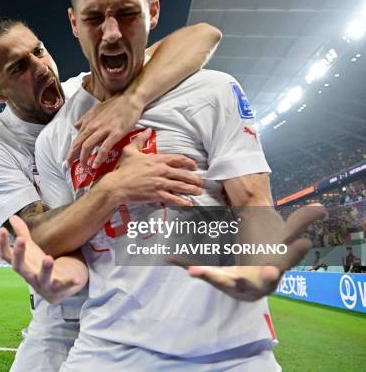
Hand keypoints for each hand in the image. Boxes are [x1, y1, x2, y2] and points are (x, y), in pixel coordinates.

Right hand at [0, 216, 84, 303]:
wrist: (55, 291)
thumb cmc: (39, 266)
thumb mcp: (31, 249)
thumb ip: (22, 234)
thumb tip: (12, 217)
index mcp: (22, 265)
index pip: (7, 256)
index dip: (2, 244)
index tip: (2, 229)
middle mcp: (29, 275)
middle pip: (19, 267)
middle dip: (19, 254)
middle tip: (20, 239)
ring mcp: (42, 284)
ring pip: (41, 278)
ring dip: (45, 269)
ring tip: (48, 258)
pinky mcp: (57, 289)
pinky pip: (63, 287)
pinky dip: (69, 283)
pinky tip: (77, 279)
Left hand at [66, 92, 142, 169]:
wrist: (130, 100)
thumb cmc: (115, 105)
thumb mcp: (96, 109)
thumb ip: (86, 118)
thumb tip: (76, 125)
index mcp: (89, 121)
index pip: (77, 138)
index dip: (72, 149)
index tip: (69, 158)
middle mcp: (93, 126)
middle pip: (79, 143)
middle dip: (73, 155)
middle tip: (70, 165)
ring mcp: (104, 130)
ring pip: (88, 146)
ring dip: (83, 158)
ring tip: (84, 167)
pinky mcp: (115, 133)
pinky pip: (104, 148)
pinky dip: (98, 158)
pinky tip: (95, 165)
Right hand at [104, 128, 202, 206]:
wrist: (116, 186)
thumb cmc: (122, 169)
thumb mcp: (129, 150)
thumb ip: (140, 139)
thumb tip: (147, 130)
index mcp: (157, 159)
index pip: (178, 159)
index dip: (188, 162)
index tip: (194, 166)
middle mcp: (161, 171)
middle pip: (183, 174)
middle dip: (194, 179)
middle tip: (201, 182)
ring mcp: (160, 183)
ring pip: (181, 186)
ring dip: (192, 190)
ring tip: (198, 192)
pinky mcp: (157, 195)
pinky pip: (173, 198)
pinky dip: (182, 201)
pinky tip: (188, 203)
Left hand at [179, 204, 326, 300]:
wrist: (252, 283)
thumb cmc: (270, 260)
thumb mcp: (284, 241)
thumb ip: (300, 224)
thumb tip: (322, 207)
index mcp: (272, 272)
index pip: (284, 264)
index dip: (289, 257)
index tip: (287, 256)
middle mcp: (251, 282)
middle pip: (248, 281)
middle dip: (240, 278)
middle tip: (248, 271)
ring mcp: (230, 282)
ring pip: (219, 279)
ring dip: (208, 275)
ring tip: (194, 269)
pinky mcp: (213, 278)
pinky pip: (197, 270)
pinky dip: (183, 264)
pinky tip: (168, 257)